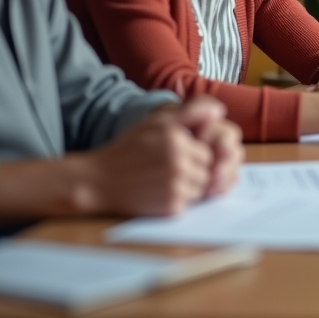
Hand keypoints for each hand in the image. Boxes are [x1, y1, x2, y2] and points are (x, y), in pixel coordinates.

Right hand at [74, 96, 240, 216]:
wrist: (97, 181)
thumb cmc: (128, 150)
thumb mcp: (156, 122)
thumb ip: (190, 112)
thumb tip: (220, 111)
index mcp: (176, 139)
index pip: (208, 151)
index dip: (194, 154)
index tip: (173, 155)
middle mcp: (178, 162)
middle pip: (207, 171)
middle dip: (193, 171)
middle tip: (166, 169)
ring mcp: (174, 186)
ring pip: (201, 188)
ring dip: (188, 187)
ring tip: (161, 180)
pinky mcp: (170, 206)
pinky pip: (188, 203)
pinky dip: (177, 200)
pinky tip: (157, 192)